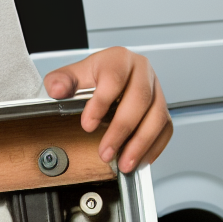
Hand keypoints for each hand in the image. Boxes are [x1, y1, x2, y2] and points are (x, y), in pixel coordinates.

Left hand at [44, 47, 172, 172]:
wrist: (114, 75)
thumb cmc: (96, 76)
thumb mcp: (74, 75)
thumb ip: (60, 81)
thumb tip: (57, 89)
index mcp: (119, 59)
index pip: (114, 79)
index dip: (101, 103)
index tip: (88, 125)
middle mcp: (142, 72)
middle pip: (140, 100)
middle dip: (121, 130)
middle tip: (106, 152)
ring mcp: (156, 90)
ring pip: (157, 116)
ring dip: (141, 144)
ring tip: (124, 162)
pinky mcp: (163, 108)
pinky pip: (165, 129)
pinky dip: (154, 147)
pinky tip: (140, 159)